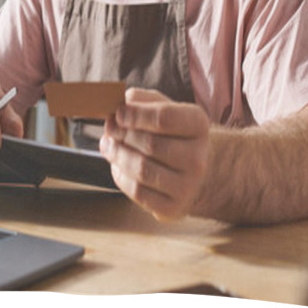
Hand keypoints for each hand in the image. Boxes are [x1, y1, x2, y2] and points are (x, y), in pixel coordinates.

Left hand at [99, 87, 209, 221]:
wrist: (191, 169)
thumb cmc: (171, 132)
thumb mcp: (162, 107)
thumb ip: (141, 100)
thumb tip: (121, 103)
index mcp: (198, 124)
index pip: (164, 118)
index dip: (135, 115)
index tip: (117, 113)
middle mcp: (198, 157)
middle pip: (150, 144)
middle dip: (122, 134)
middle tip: (109, 129)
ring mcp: (188, 185)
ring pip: (142, 169)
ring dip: (117, 155)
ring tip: (108, 145)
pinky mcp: (174, 207)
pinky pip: (138, 192)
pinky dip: (120, 176)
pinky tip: (118, 165)